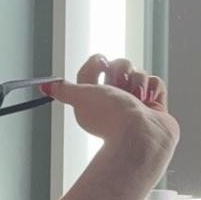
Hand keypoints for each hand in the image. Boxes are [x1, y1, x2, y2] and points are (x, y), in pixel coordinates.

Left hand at [43, 55, 177, 160]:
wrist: (141, 136)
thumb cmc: (112, 118)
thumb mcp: (81, 97)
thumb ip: (64, 90)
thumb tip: (45, 86)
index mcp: (95, 98)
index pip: (96, 67)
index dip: (99, 62)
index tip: (102, 65)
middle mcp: (115, 99)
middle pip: (120, 65)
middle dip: (122, 70)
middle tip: (120, 85)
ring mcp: (137, 103)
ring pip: (139, 73)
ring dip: (138, 81)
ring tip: (137, 97)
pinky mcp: (155, 106)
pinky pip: (156, 83)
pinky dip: (154, 89)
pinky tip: (148, 100)